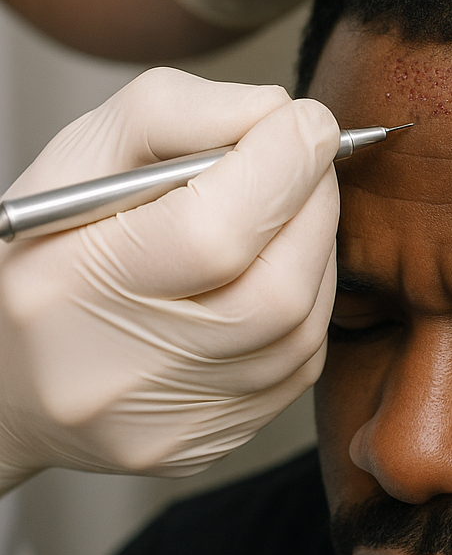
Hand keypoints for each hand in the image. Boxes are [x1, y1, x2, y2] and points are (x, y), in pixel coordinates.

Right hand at [0, 68, 339, 492]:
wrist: (5, 372)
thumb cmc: (43, 250)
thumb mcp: (81, 155)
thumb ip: (178, 114)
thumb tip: (278, 113)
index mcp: (70, 290)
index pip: (213, 231)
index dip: (283, 165)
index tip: (308, 121)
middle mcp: (121, 373)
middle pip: (277, 288)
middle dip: (314, 203)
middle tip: (308, 159)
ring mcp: (171, 423)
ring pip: (302, 326)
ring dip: (318, 248)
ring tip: (288, 208)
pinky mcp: (209, 441)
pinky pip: (299, 363)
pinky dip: (307, 299)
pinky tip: (276, 267)